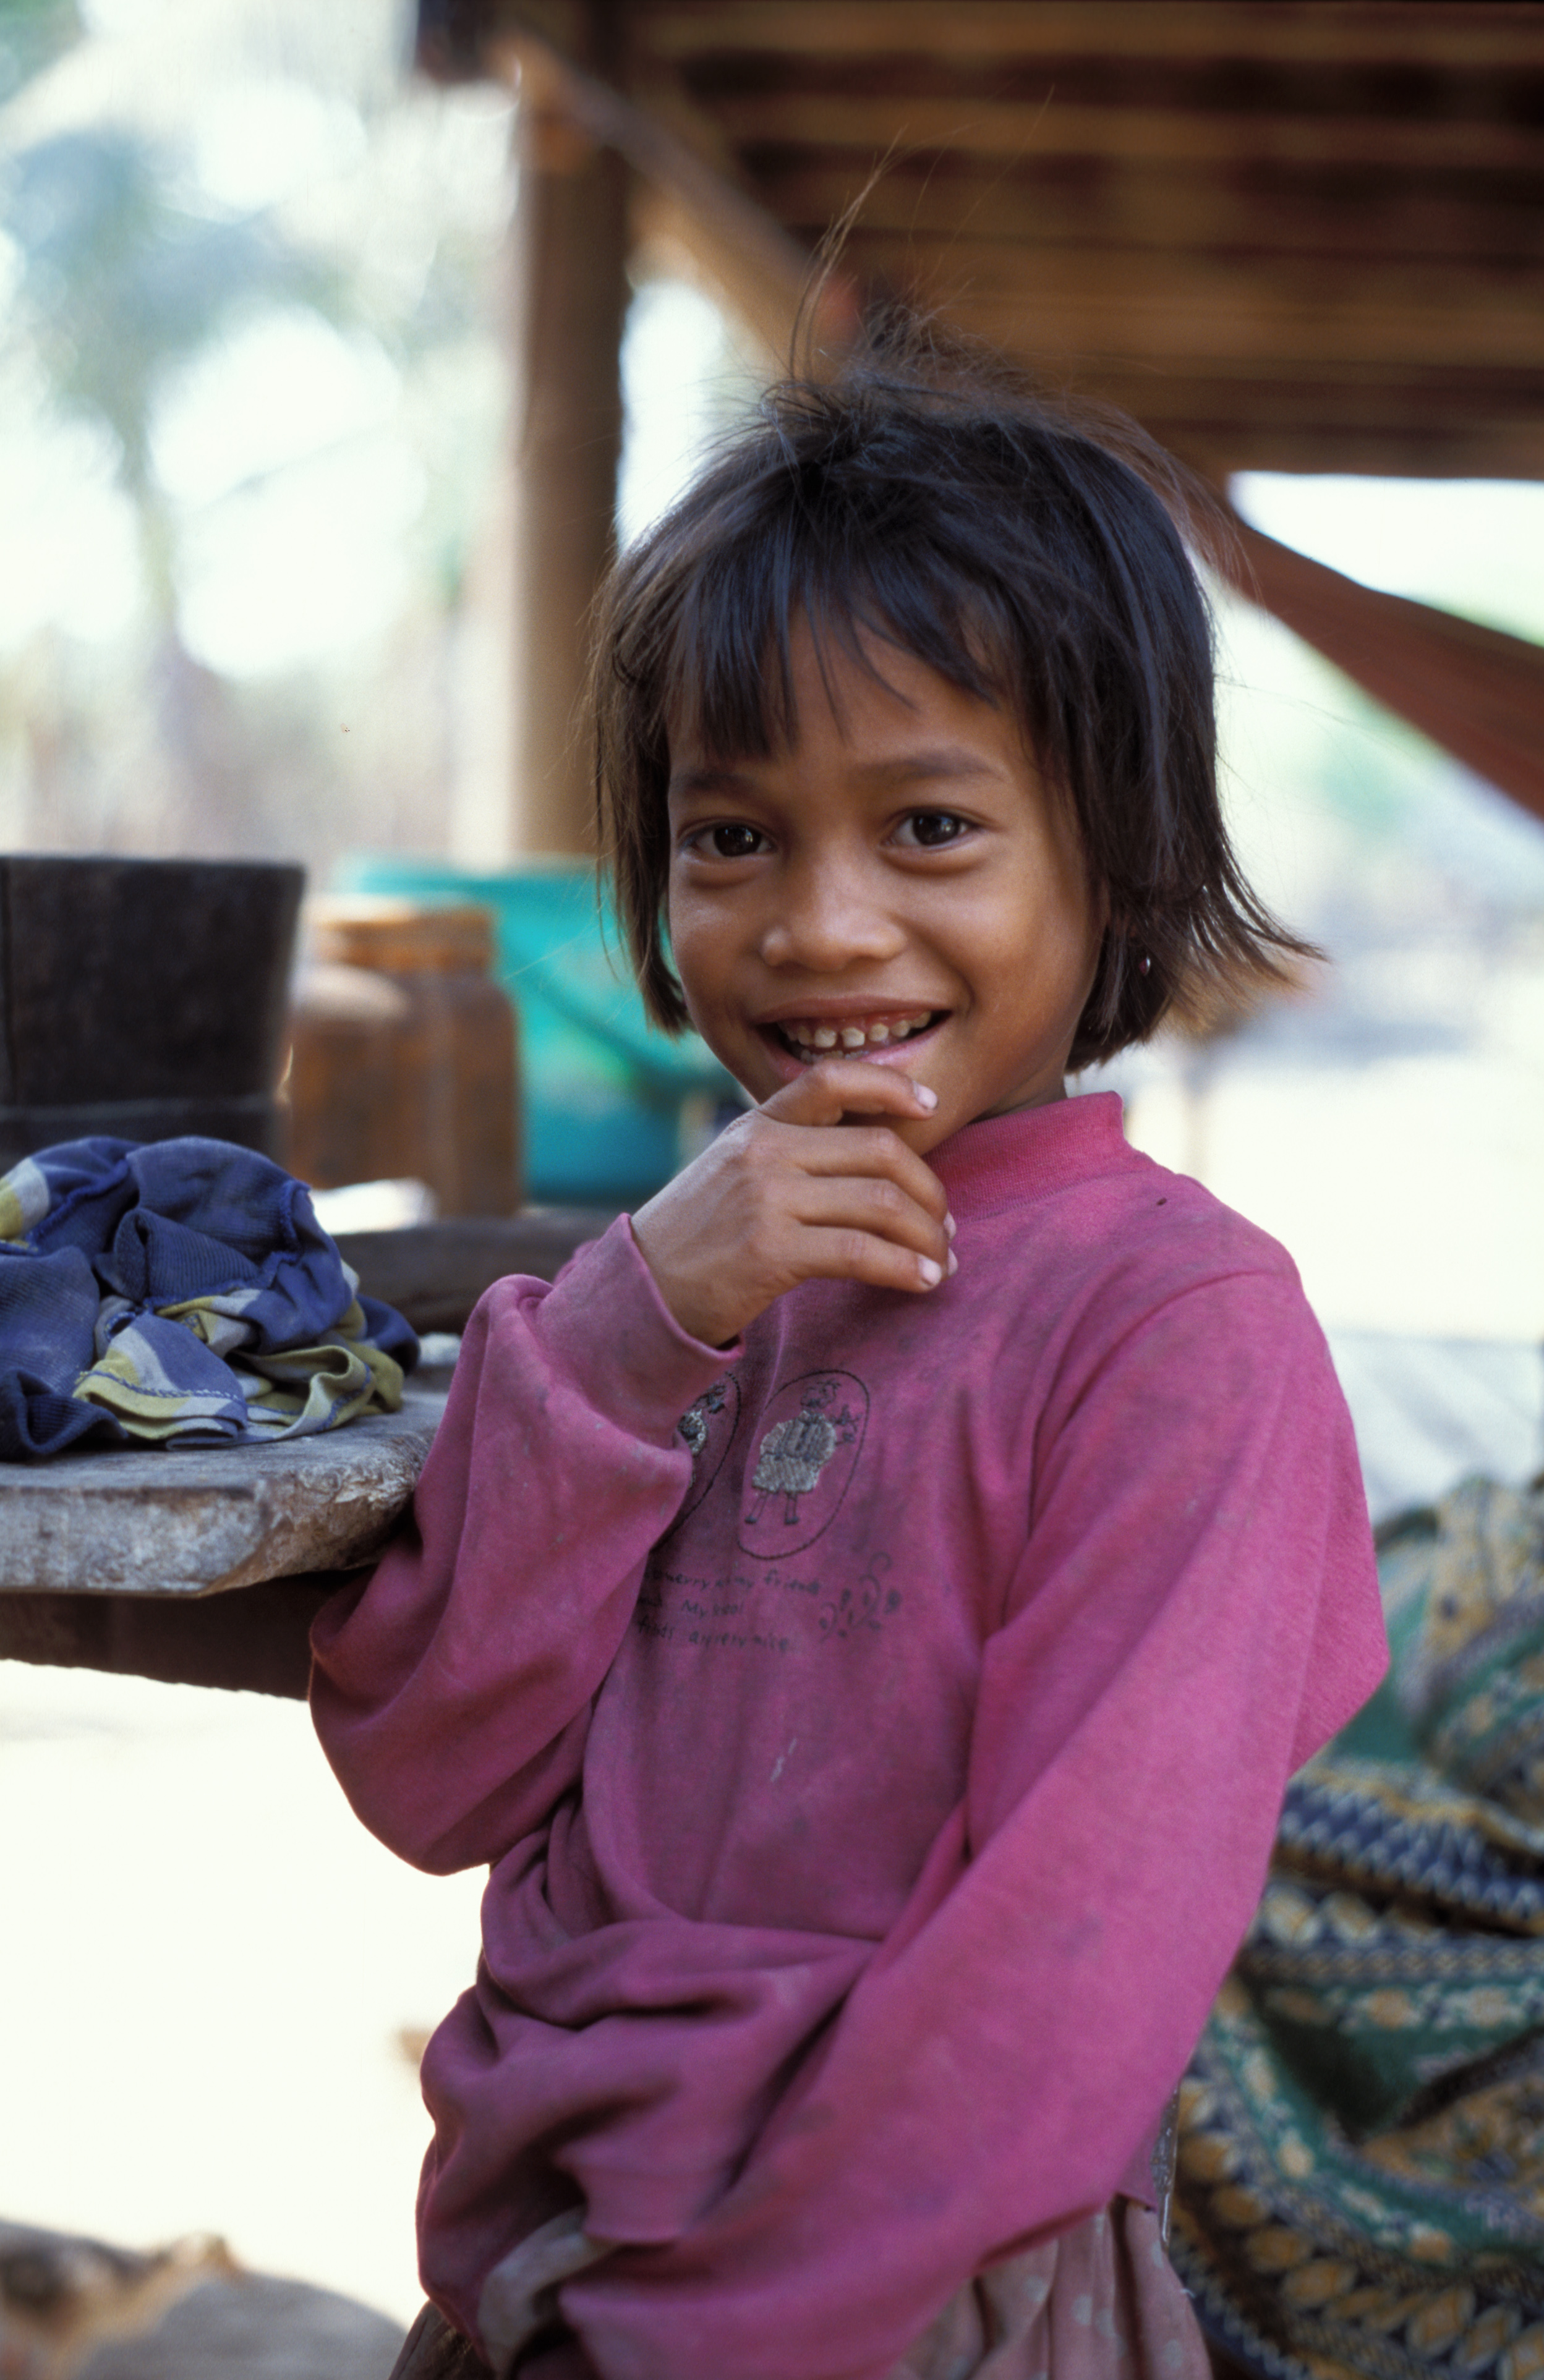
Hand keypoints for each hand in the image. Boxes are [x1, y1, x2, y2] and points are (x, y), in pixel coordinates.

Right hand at [630, 1061, 955, 1346]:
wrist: (640, 1291)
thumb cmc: (697, 1238)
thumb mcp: (733, 1172)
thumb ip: (789, 1154)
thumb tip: (873, 1165)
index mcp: (758, 1125)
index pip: (832, 1079)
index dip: (891, 1084)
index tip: (930, 1103)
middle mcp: (764, 1151)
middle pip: (880, 1150)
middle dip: (929, 1190)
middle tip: (943, 1225)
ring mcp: (767, 1199)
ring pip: (881, 1203)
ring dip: (926, 1236)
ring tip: (940, 1260)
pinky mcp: (771, 1252)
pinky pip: (863, 1253)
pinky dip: (904, 1267)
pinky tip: (922, 1282)